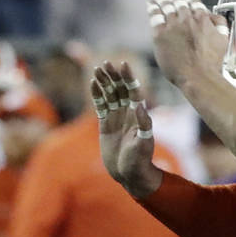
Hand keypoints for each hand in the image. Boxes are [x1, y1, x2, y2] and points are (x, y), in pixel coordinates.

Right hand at [90, 61, 162, 197]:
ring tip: (97, 69)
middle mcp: (128, 113)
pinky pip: (100, 105)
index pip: (133, 90)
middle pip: (120, 89)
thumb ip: (143, 124)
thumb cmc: (140, 160)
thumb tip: (140, 106)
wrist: (129, 173)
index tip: (123, 63)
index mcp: (139, 114)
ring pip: (109, 95)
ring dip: (104, 82)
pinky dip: (96, 95)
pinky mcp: (106, 124)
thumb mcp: (143, 143)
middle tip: (105, 63)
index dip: (128, 77)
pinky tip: (92, 83)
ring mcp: (116, 117)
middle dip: (113, 76)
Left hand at [146, 0, 228, 89]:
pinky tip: (150, 5)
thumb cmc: (211, 63)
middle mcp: (187, 19)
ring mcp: (173, 26)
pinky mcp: (160, 35)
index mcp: (202, 18)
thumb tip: (214, 16)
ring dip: (161, 2)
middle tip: (169, 0)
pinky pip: (155, 16)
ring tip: (156, 0)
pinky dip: (153, 8)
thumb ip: (220, 25)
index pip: (193, 2)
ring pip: (166, 7)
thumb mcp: (223, 40)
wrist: (198, 76)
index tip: (184, 1)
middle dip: (174, 0)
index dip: (188, 0)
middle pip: (178, 3)